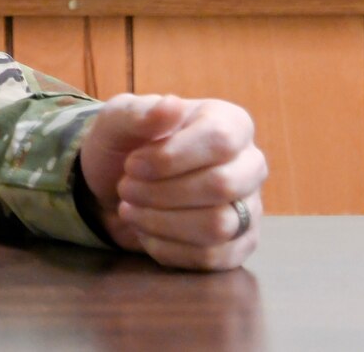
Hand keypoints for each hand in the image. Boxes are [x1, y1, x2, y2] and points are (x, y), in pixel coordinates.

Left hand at [78, 93, 266, 270]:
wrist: (113, 188)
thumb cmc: (124, 146)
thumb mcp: (117, 121)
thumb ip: (139, 113)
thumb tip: (171, 105)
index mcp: (229, 122)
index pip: (220, 140)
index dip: (171, 158)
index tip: (131, 164)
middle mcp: (250, 164)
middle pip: (222, 186)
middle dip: (161, 192)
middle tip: (126, 188)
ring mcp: (249, 208)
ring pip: (218, 226)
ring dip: (161, 222)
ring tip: (130, 209)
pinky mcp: (239, 245)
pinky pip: (213, 258)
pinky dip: (168, 248)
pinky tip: (146, 232)